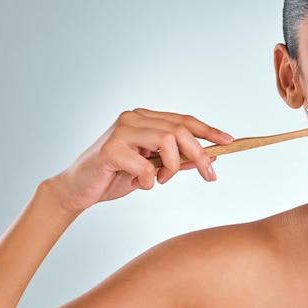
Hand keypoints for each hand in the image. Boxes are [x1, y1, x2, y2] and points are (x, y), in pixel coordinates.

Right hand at [48, 108, 233, 213]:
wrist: (78, 190)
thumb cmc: (116, 177)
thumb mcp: (153, 169)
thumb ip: (178, 160)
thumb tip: (210, 158)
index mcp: (144, 119)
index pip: (184, 120)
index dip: (209, 130)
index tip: (229, 141)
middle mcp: (133, 118)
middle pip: (179, 130)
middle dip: (199, 154)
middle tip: (209, 176)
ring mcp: (120, 131)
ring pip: (166, 141)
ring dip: (172, 167)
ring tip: (161, 180)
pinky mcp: (110, 149)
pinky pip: (145, 166)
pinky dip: (149, 181)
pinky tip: (139, 185)